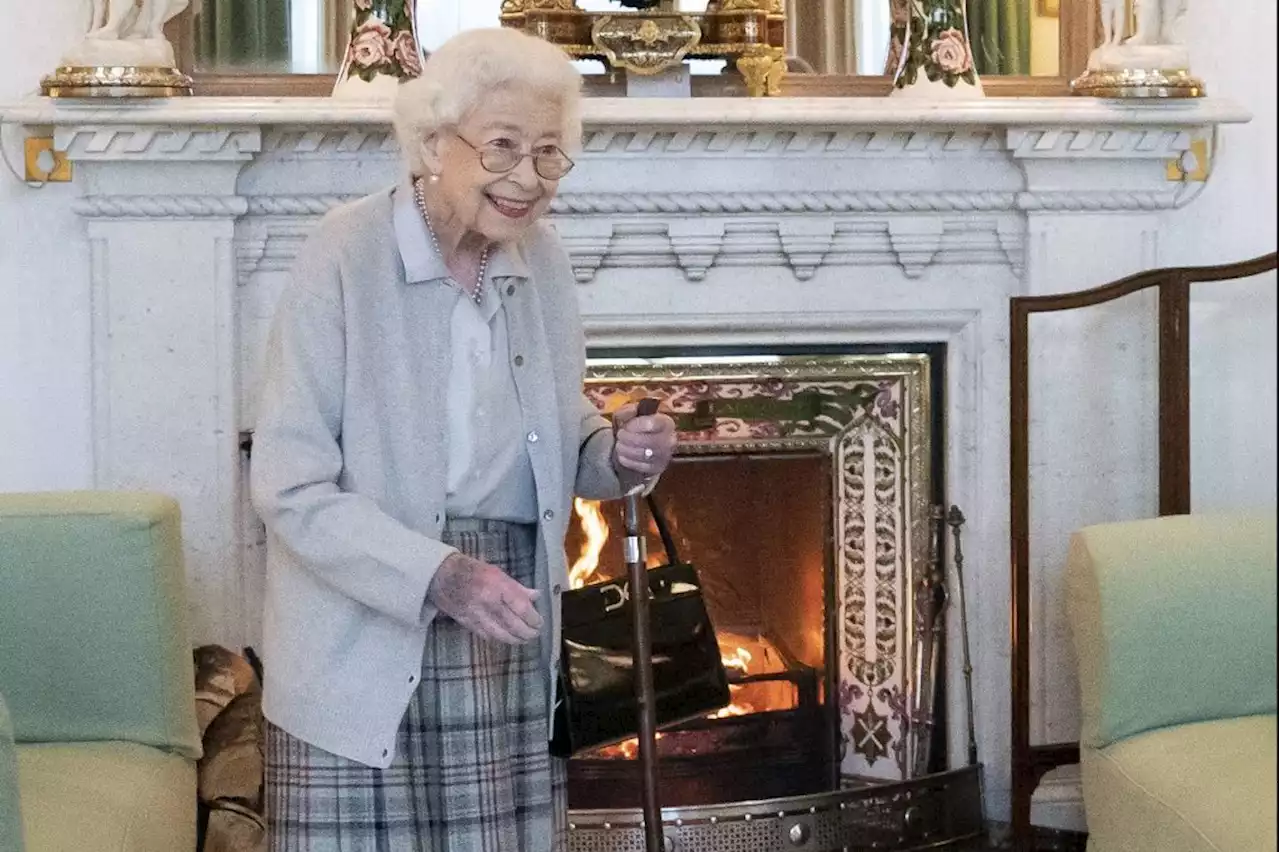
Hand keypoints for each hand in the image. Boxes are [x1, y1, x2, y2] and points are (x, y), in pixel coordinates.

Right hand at [426, 552, 542, 643]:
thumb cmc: (474, 571)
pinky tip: (506, 638)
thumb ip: (518, 588)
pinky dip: (499, 639)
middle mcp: (489, 602)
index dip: (534, 619)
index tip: (540, 622)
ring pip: (501, 635)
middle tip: (535, 634)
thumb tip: (536, 596)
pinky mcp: (467, 623)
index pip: (522, 608)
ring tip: (523, 639)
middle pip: (514, 625)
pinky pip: (487, 636)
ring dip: (515, 640)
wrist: (443, 576)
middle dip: (527, 633)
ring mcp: (477, 615)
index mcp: (499, 587)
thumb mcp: (498, 573)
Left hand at [612, 402, 677, 478]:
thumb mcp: (631, 414)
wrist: (643, 445)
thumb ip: (628, 410)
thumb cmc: (638, 427)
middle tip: (620, 436)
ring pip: (643, 455)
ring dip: (626, 450)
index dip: (634, 425)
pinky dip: (628, 461)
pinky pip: (642, 467)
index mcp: (666, 422)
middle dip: (628, 438)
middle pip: (647, 441)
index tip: (625, 426)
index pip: (651, 424)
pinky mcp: (658, 468)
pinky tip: (622, 456)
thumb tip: (631, 410)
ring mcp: (665, 455)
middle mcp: (670, 439)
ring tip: (619, 446)